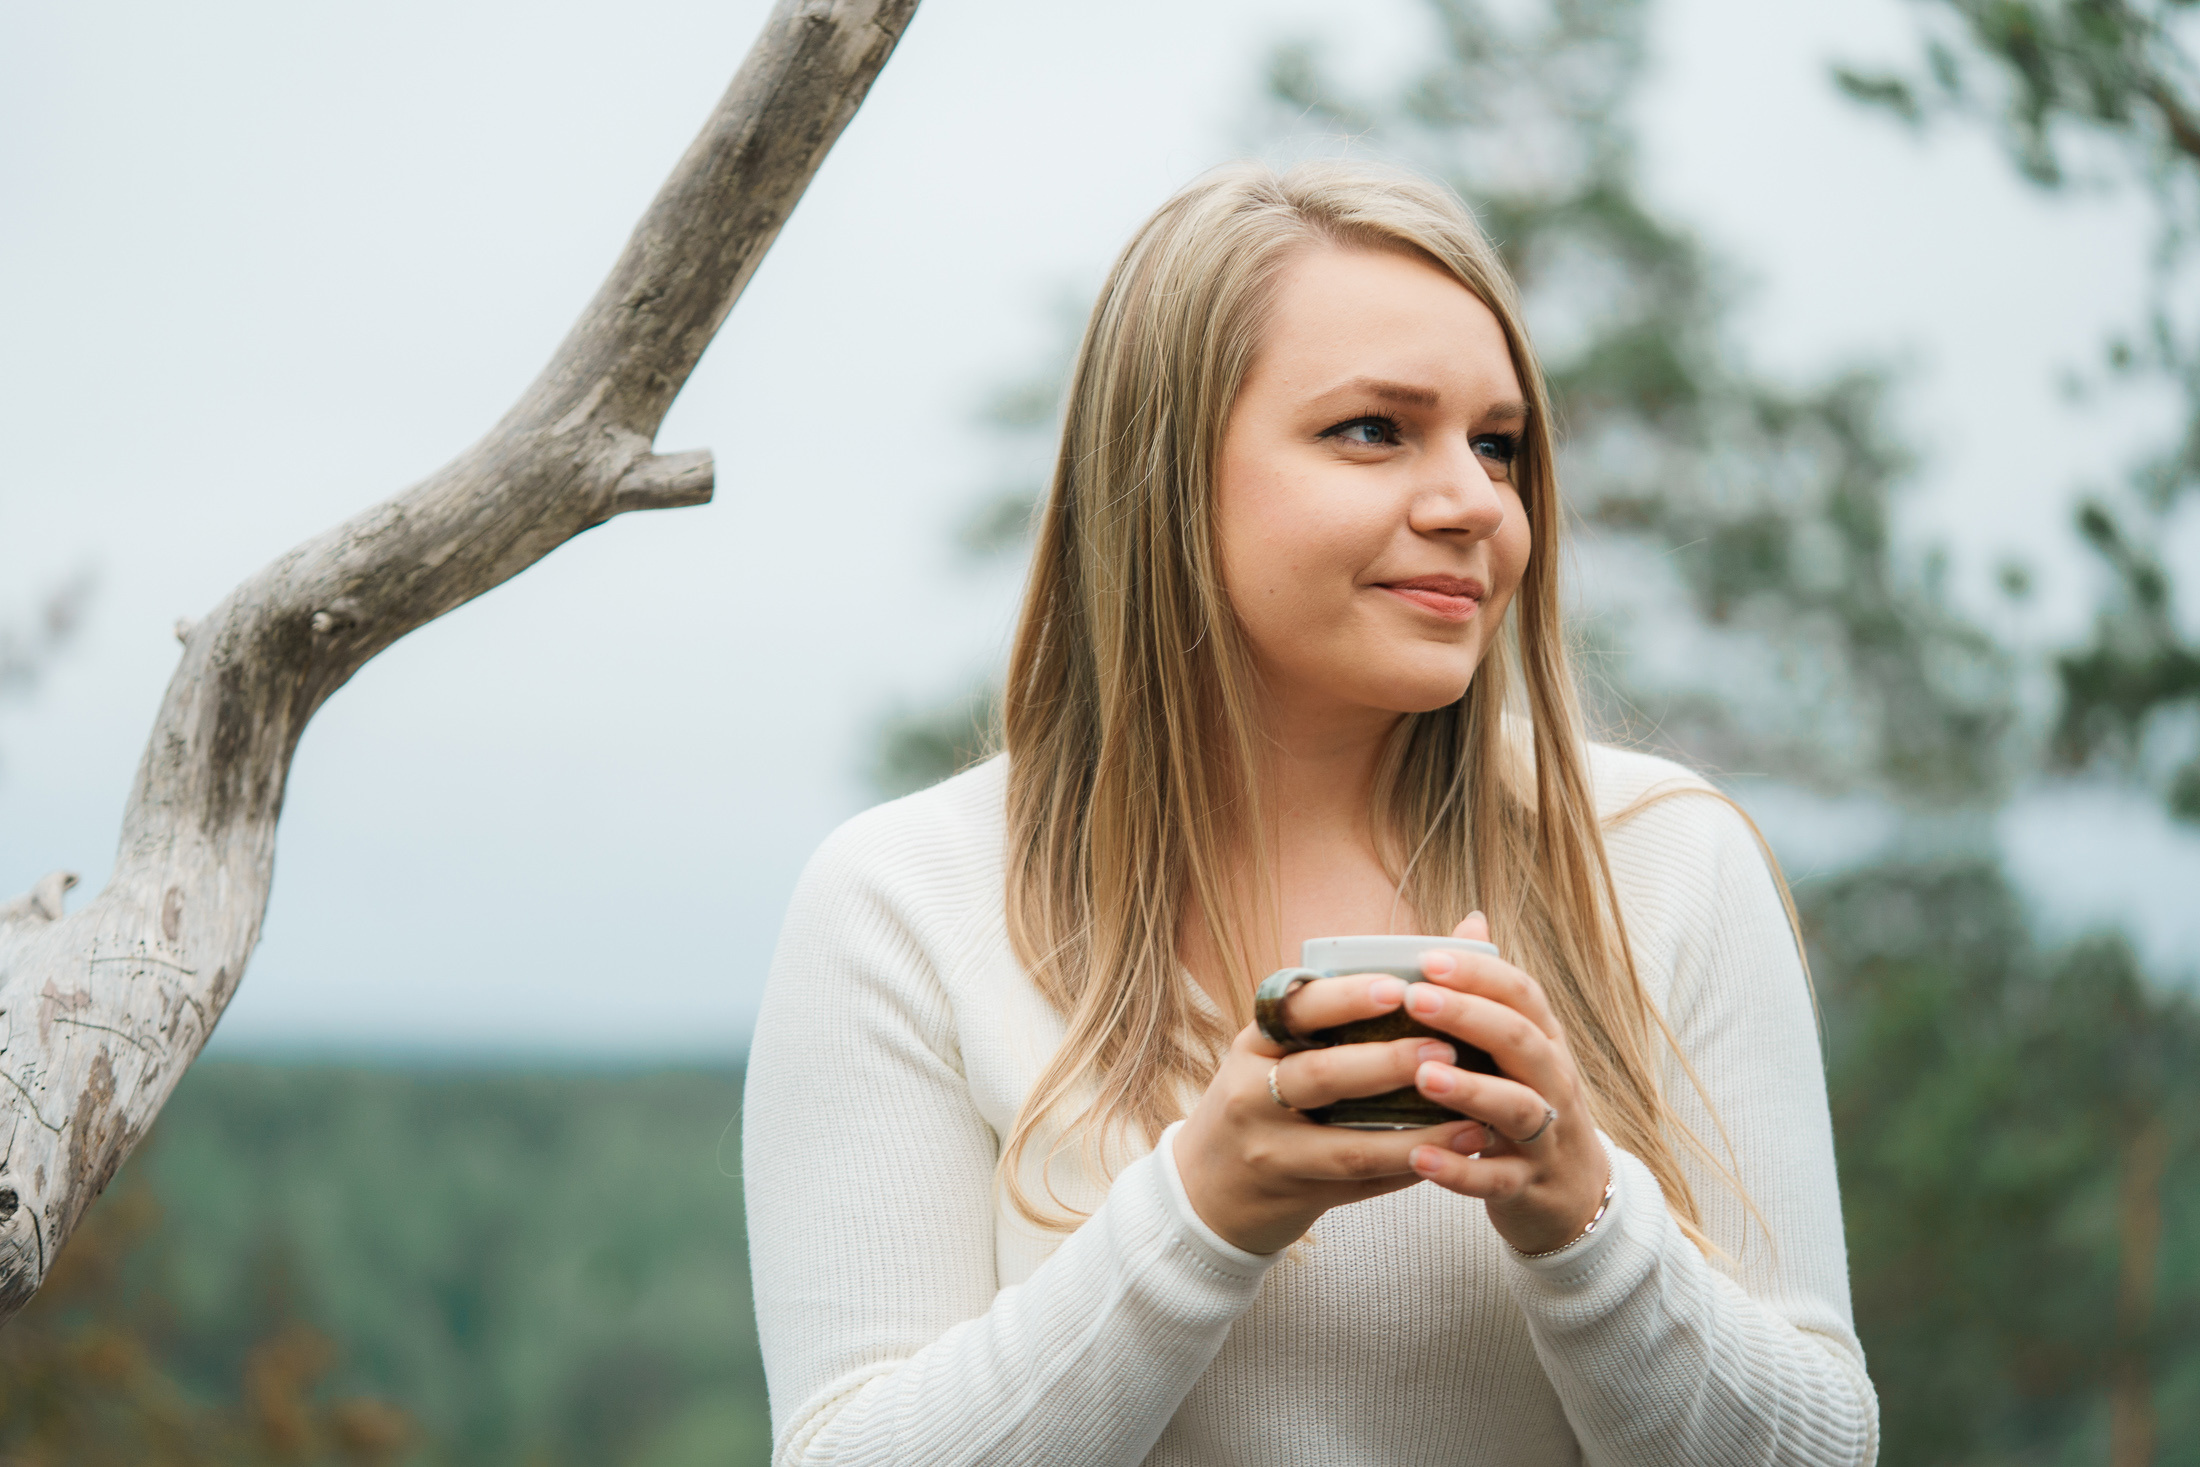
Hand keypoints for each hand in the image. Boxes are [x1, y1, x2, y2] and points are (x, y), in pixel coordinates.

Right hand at [1174, 971, 1488, 1254]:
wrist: (1207, 1190)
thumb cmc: (1263, 1097)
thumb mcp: (1277, 1051)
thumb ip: (1343, 1008)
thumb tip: (1453, 931)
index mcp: (1254, 1045)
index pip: (1296, 1011)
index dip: (1347, 998)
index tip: (1400, 987)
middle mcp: (1251, 1095)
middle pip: (1322, 1075)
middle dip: (1388, 1063)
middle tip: (1447, 1048)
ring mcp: (1270, 1151)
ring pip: (1348, 1145)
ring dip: (1416, 1134)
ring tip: (1474, 1122)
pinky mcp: (1294, 1196)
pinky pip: (1361, 1185)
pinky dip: (1408, 1170)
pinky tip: (1451, 1158)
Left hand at [1399, 912, 1609, 1254]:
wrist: (1575, 1198)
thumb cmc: (1527, 1106)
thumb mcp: (1518, 1050)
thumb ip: (1491, 991)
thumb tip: (1470, 918)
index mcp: (1545, 1044)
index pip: (1523, 995)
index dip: (1479, 972)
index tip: (1428, 957)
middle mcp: (1553, 1084)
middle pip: (1522, 1041)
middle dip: (1470, 1016)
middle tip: (1414, 998)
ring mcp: (1545, 1137)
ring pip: (1517, 1108)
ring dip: (1470, 1090)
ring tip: (1422, 1075)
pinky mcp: (1527, 1187)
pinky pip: (1496, 1179)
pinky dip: (1460, 1169)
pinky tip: (1419, 1157)